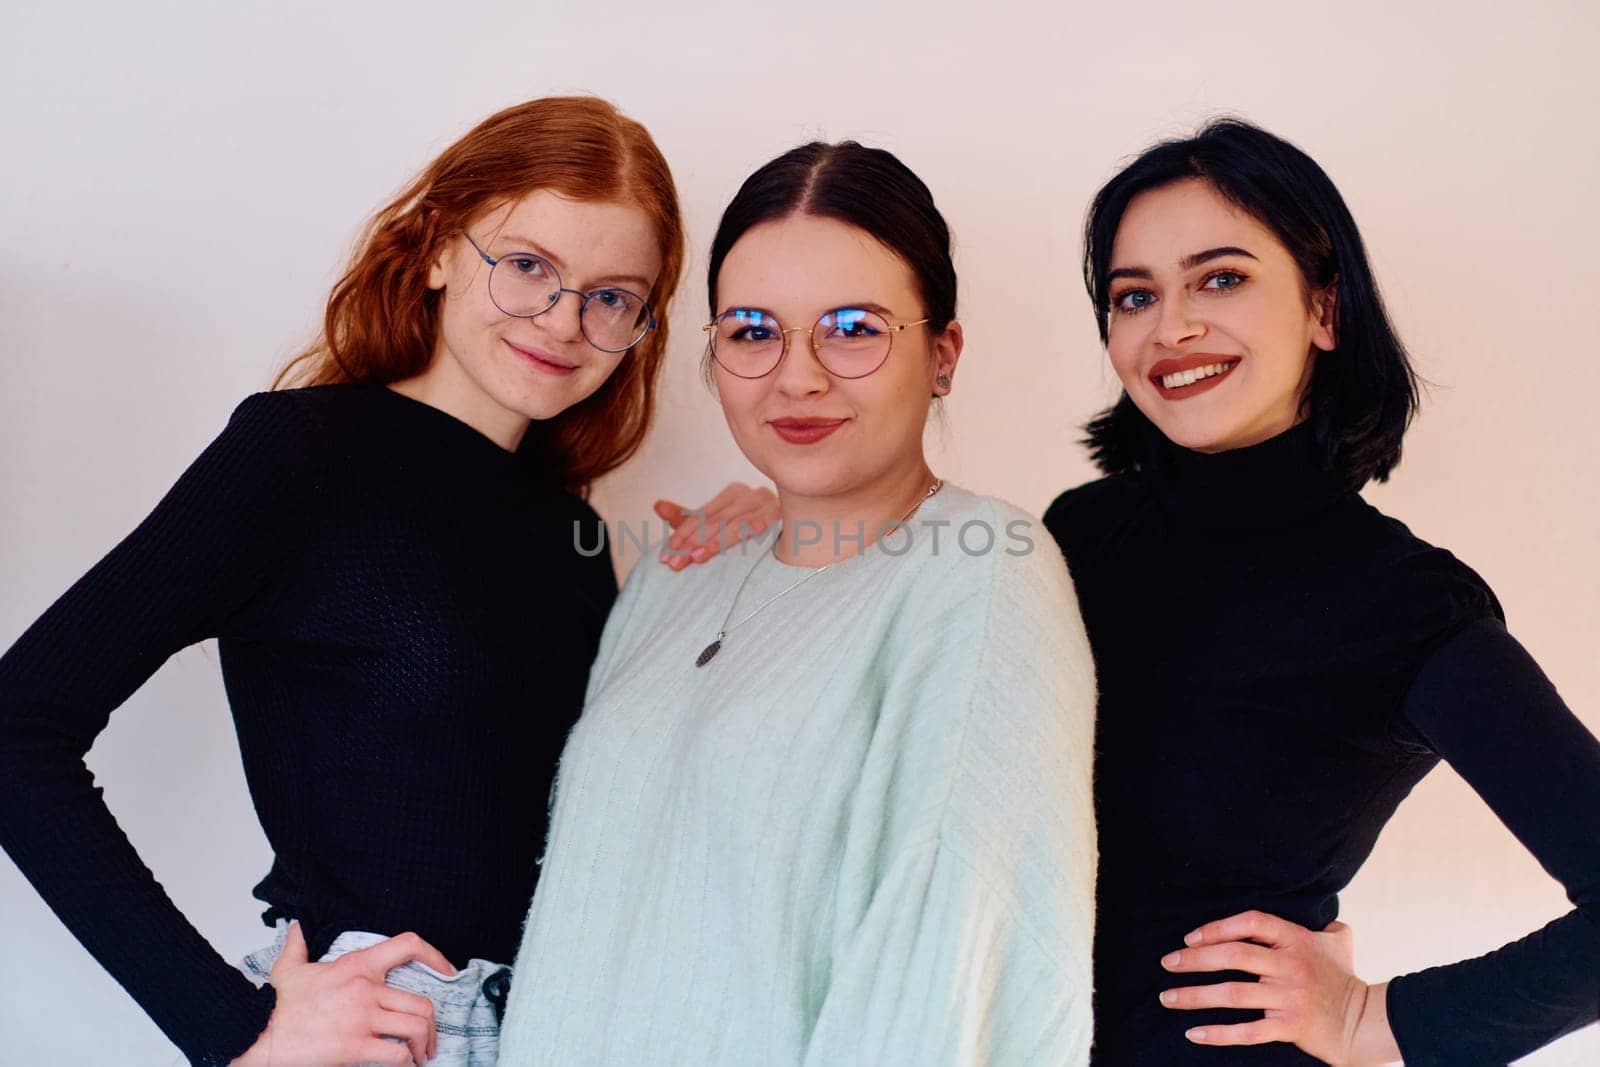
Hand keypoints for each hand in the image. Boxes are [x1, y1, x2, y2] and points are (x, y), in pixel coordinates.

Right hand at [231, 922, 454, 1066]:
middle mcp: (365, 989)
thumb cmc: (276, 1005)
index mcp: (356, 966)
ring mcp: (362, 1018)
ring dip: (424, 1045)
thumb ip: (298, 946)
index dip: (435, 956)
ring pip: (415, 1027)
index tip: (448, 972)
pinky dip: (406, 1063)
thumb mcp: (289, 969)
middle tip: (429, 1040)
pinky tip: (403, 1066)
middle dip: (432, 1025)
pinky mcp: (355, 1047)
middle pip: (421, 1002)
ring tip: (420, 1057)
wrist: (258, 1034)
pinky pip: (396, 1054)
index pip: (408, 945)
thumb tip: (296, 927)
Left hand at [654, 482, 778, 569]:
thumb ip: (688, 519)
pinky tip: (731, 547)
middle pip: (714, 521)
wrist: (804, 531)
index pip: (700, 517)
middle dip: (691, 542)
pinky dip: (743, 535)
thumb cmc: (755, 531)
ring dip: (713, 542)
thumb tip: (657, 505)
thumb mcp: (718, 526)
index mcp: (733, 495)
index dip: (681, 535)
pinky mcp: (783, 514)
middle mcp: (749, 495)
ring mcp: (767, 504)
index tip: (665, 557)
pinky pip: (760, 524)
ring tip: (695, 558)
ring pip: (733, 524)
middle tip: (673, 564)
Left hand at [1158, 911, 1399, 1064]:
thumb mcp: (1338, 941)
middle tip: (1168, 963)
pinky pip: (1246, 1031)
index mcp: (1296, 940)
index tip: (1190, 937)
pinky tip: (1194, 1034)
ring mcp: (1289, 997)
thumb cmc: (1345, 979)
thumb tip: (1315, 910)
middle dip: (1194, 959)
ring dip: (1194, 996)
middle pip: (1232, 956)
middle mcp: (1290, 966)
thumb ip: (1321, 923)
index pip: (1251, 922)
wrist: (1367, 1023)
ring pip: (1232, 994)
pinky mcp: (1290, 1027)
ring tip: (1168, 997)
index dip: (1217, 926)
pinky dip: (1218, 1034)